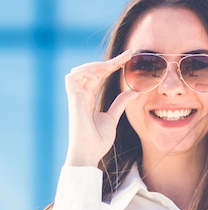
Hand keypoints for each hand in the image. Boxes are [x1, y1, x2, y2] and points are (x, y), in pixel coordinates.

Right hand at [64, 50, 138, 166]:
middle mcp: (82, 95)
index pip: (100, 76)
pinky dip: (84, 73)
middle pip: (92, 71)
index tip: (128, 58)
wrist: (89, 154)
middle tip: (128, 55)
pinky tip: (98, 76)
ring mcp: (76, 97)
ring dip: (96, 65)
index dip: (112, 65)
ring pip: (80, 70)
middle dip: (109, 61)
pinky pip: (72, 78)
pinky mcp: (72, 100)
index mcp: (90, 99)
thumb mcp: (113, 117)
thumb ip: (120, 103)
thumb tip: (134, 91)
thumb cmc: (98, 141)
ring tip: (112, 66)